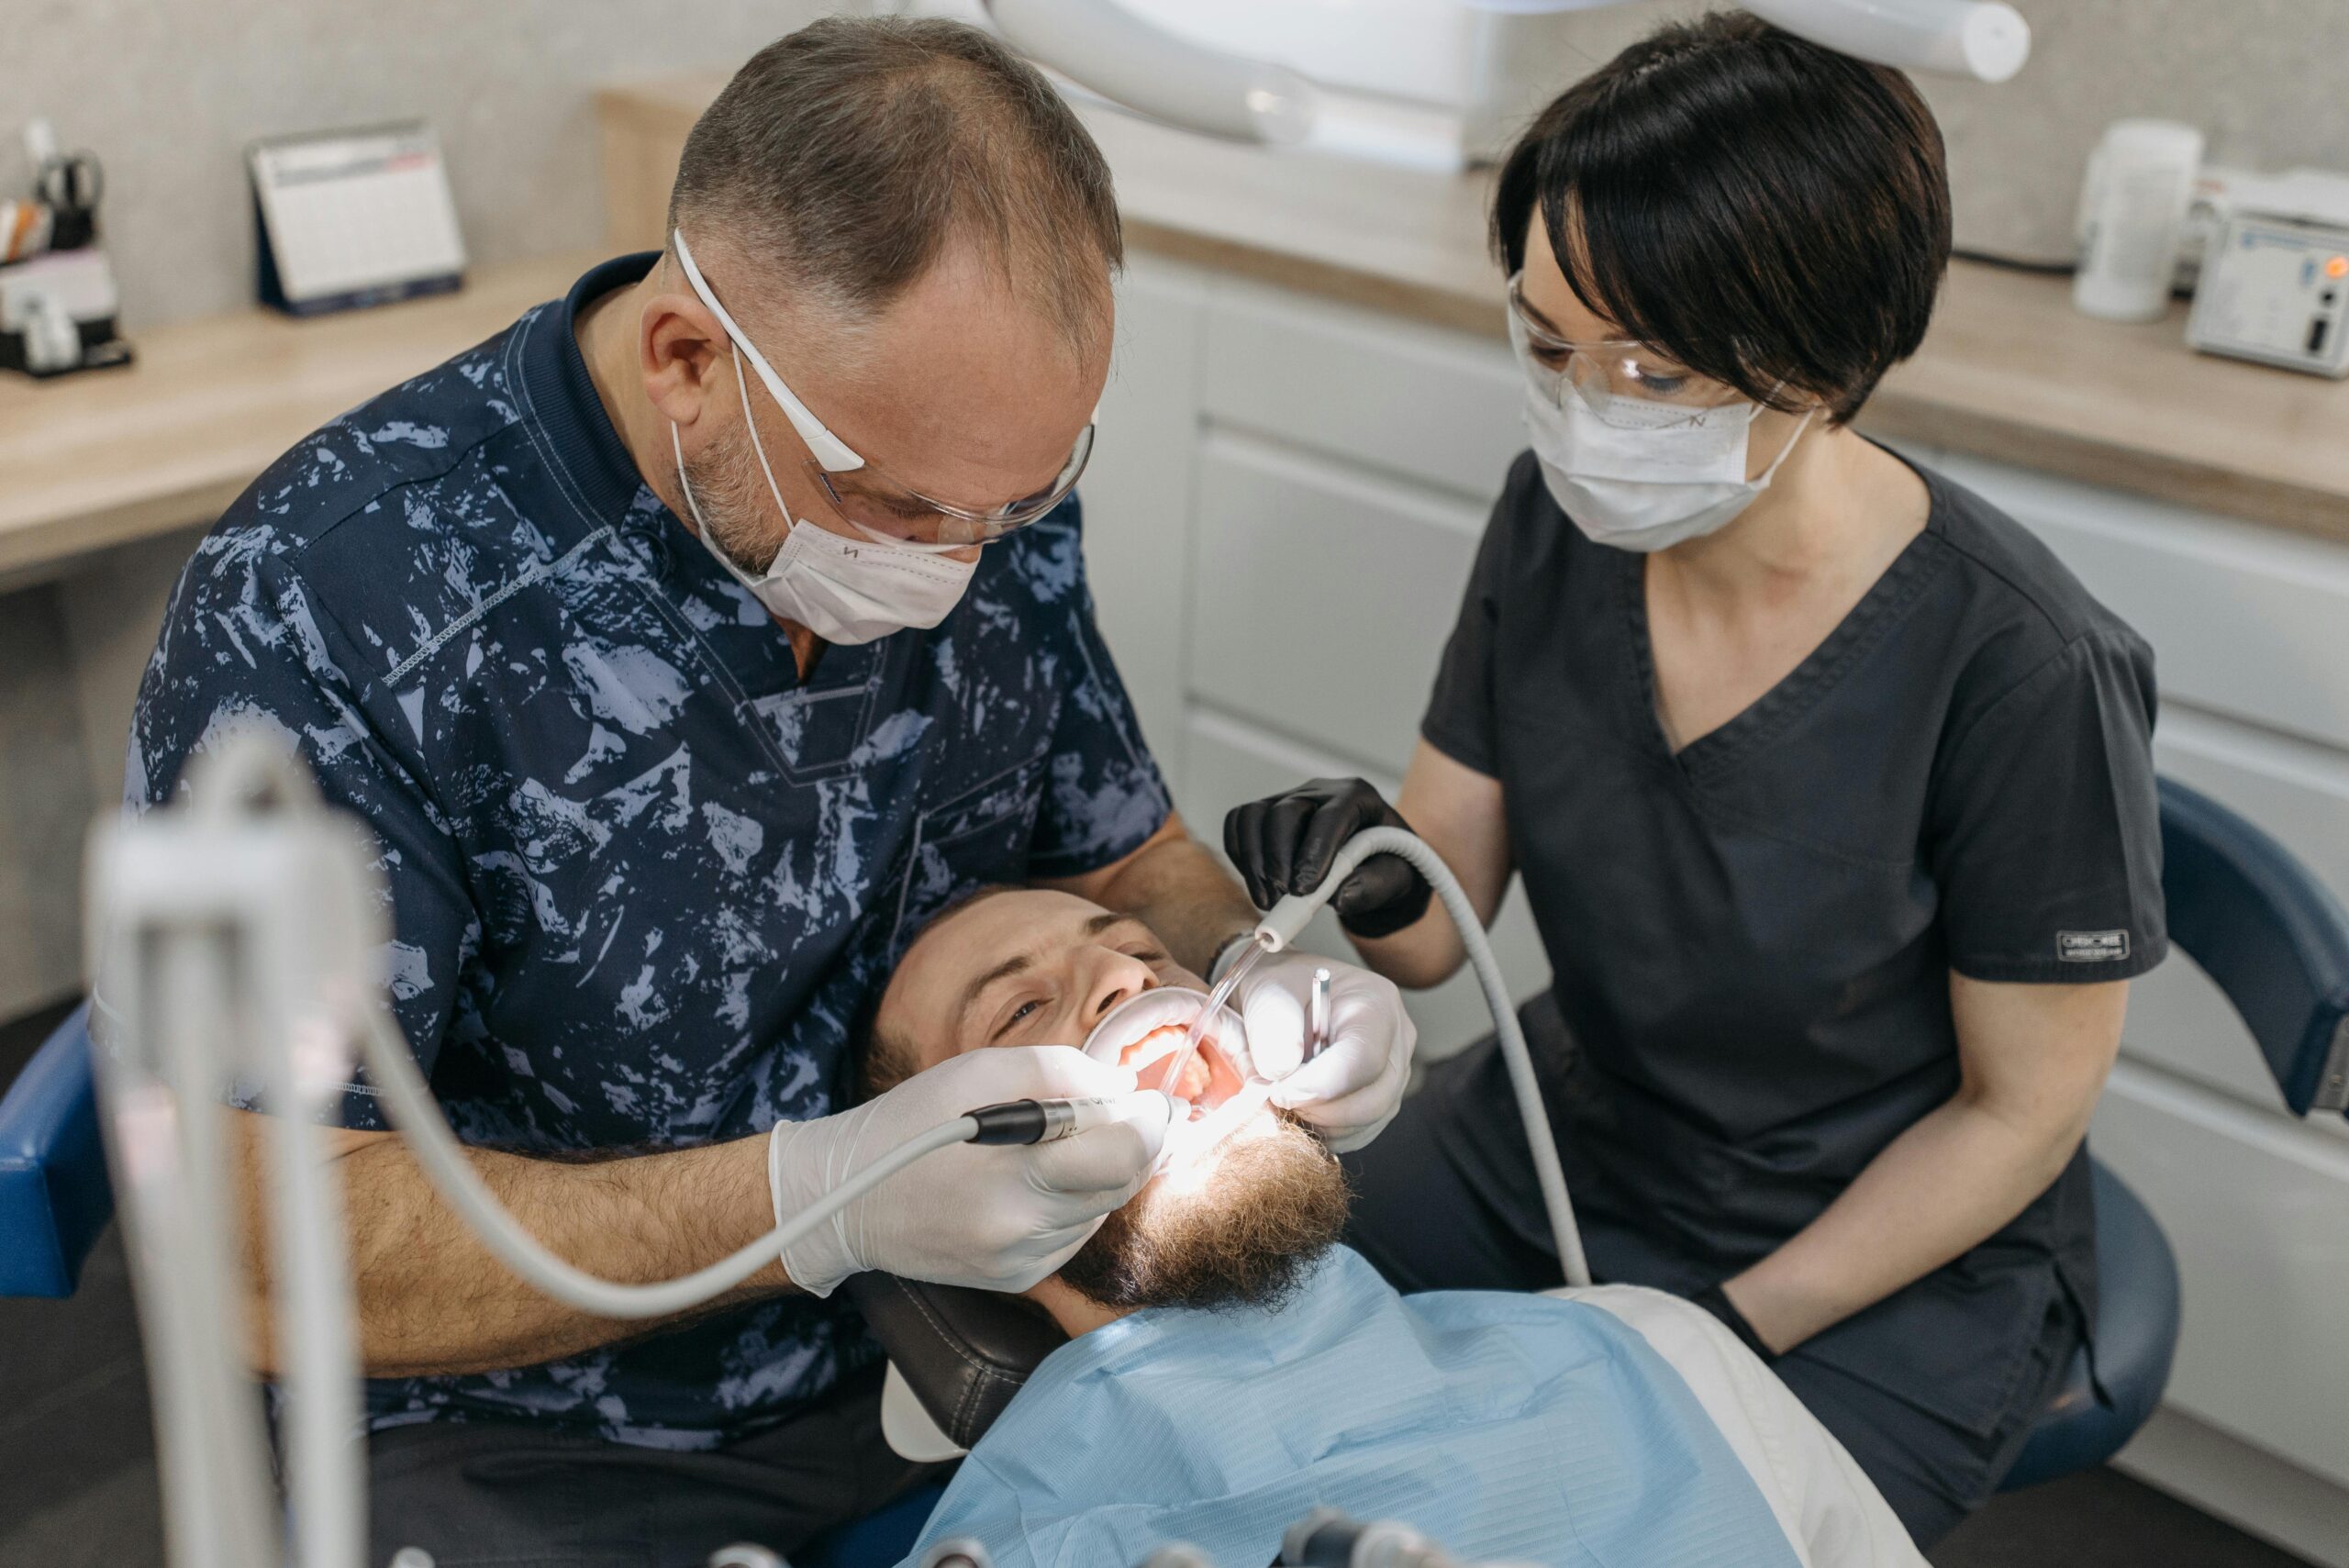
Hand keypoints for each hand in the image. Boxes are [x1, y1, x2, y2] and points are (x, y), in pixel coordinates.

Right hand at [767, 1046, 1168, 1295]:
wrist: (848, 1201)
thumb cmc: (911, 1123)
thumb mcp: (978, 1071)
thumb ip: (1061, 1070)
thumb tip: (1124, 1083)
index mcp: (1014, 1175)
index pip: (1124, 1155)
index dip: (1151, 1121)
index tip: (1154, 1098)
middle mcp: (1023, 1230)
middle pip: (1123, 1184)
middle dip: (1138, 1142)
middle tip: (1131, 1109)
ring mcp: (1021, 1261)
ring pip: (1104, 1209)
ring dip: (1106, 1171)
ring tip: (1074, 1139)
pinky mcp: (1016, 1279)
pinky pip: (1075, 1234)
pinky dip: (1077, 1201)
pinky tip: (1045, 1177)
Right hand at [1223, 779, 1432, 938]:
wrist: (1375, 867)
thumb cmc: (1388, 869)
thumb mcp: (1397, 880)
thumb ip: (1373, 887)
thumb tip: (1338, 897)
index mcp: (1358, 798)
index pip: (1330, 816)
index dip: (1314, 852)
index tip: (1303, 889)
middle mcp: (1320, 792)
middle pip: (1285, 812)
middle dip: (1277, 859)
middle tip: (1281, 898)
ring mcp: (1289, 800)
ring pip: (1254, 816)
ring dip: (1253, 861)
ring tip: (1268, 899)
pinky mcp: (1267, 814)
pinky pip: (1239, 824)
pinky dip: (1240, 856)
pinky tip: (1257, 884)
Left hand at [1227, 950, 1415, 1151]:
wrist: (1286, 999)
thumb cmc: (1281, 988)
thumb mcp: (1267, 990)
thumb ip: (1272, 1024)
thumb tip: (1281, 1071)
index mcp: (1377, 1004)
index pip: (1363, 1059)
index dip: (1320, 1086)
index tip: (1277, 1091)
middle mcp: (1397, 1041)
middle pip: (1373, 1100)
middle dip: (1318, 1110)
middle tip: (1275, 1096)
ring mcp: (1395, 1075)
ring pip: (1365, 1123)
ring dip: (1318, 1123)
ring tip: (1285, 1095)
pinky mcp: (1381, 1101)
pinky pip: (1358, 1134)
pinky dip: (1325, 1131)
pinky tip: (1301, 1106)